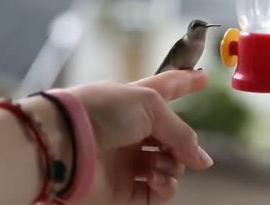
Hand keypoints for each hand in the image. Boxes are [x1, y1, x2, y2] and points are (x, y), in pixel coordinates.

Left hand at [67, 70, 212, 204]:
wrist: (66, 142)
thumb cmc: (102, 111)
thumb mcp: (150, 106)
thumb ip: (181, 132)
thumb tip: (202, 160)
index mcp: (137, 101)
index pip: (168, 88)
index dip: (186, 82)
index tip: (203, 78)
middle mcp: (134, 130)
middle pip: (172, 136)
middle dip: (184, 144)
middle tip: (187, 151)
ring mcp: (129, 159)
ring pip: (168, 165)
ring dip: (173, 166)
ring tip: (161, 165)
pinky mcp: (124, 187)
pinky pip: (157, 191)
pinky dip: (165, 187)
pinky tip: (159, 180)